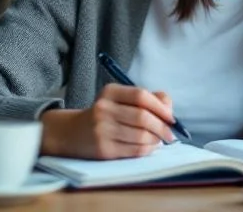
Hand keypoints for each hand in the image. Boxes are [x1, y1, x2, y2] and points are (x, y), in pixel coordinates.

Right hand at [40, 85, 176, 158]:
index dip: (160, 107)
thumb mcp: (120, 99)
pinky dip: (148, 150)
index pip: (141, 96)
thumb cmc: (105, 115)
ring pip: (141, 135)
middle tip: (170, 133)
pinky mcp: (103, 149)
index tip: (171, 117)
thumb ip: (147, 99)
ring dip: (156, 140)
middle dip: (162, 127)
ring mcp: (102, 130)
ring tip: (158, 140)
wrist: (72, 133)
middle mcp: (103, 109)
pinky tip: (148, 147)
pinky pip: (134, 151)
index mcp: (110, 92)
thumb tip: (169, 109)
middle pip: (143, 117)